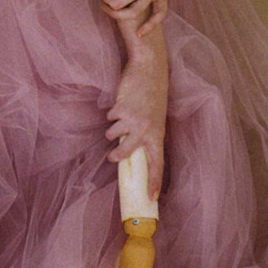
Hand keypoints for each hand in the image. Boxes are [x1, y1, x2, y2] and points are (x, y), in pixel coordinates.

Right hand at [105, 43, 167, 200]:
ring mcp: (132, 120)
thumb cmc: (152, 95)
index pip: (158, 164)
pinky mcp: (121, 109)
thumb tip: (130, 151)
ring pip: (112, 134)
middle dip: (116, 156)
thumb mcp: (154, 118)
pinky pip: (110, 118)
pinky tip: (121, 103)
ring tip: (119, 118)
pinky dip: (112, 113)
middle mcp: (146, 130)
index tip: (151, 198)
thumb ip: (146, 134)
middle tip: (112, 157)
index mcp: (158, 134)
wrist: (149, 69)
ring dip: (112, 128)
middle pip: (125, 154)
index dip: (154, 182)